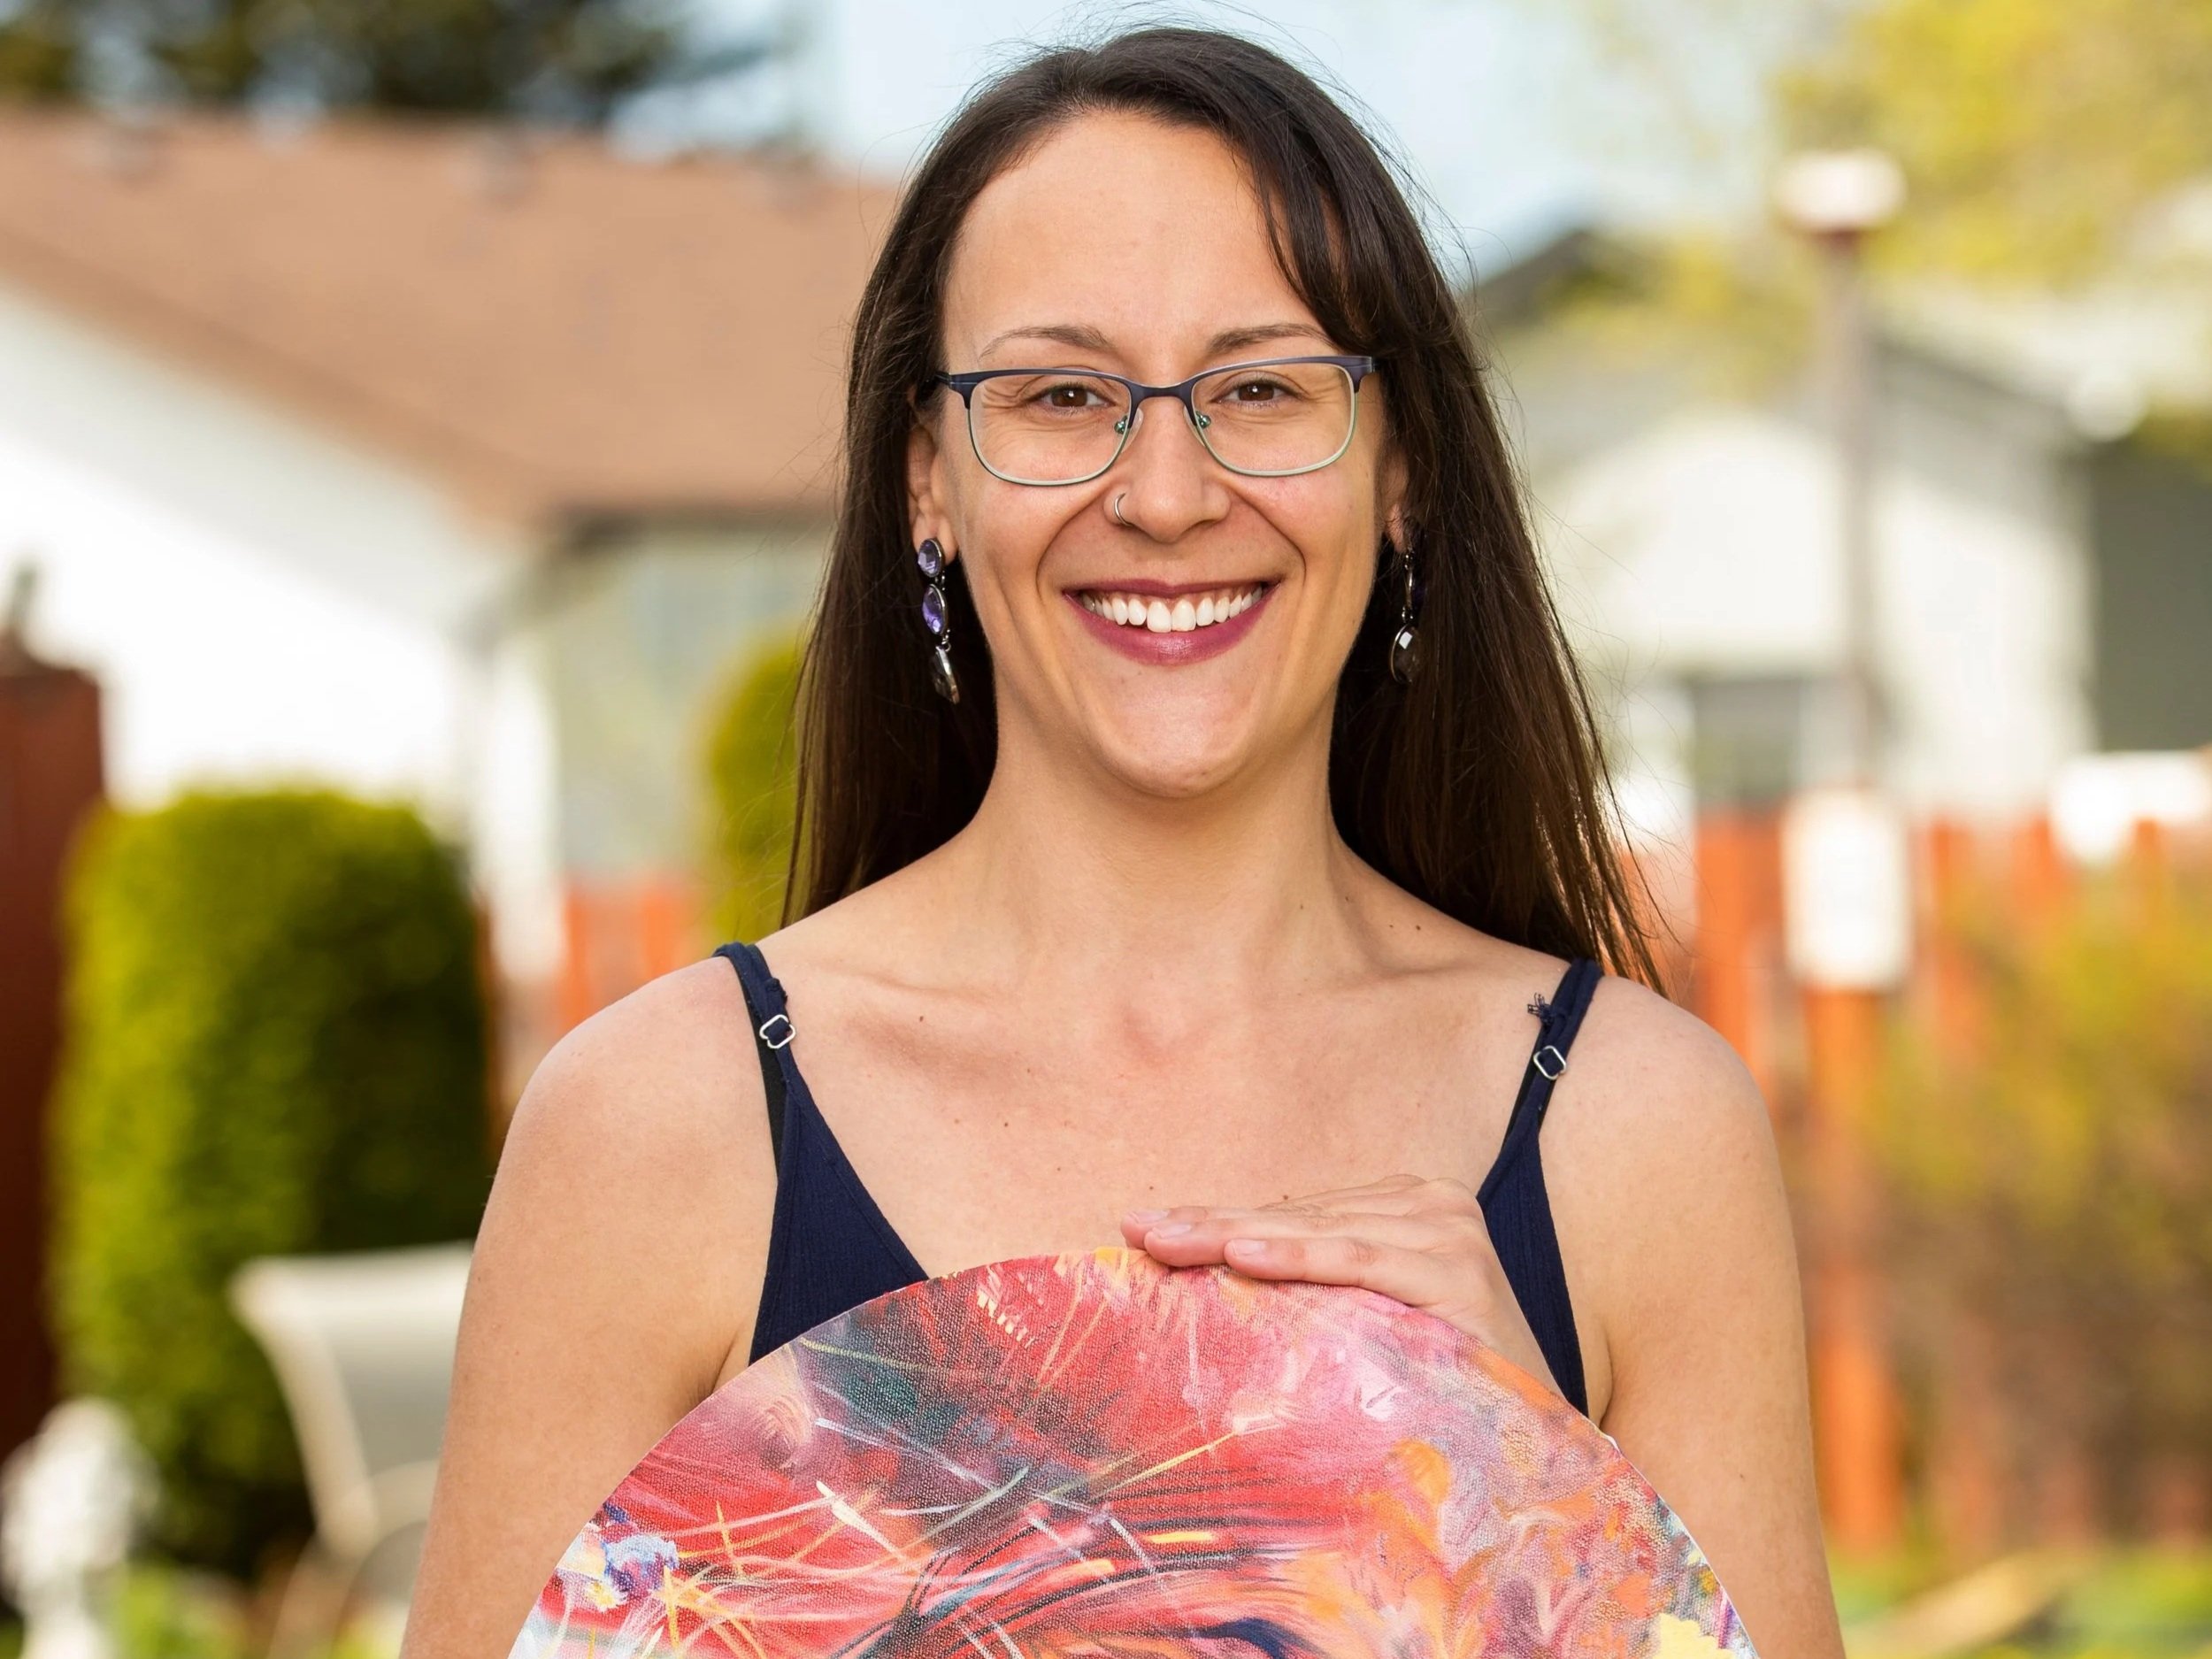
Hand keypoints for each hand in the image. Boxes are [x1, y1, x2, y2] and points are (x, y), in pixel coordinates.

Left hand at [1117, 1172, 1562, 1399]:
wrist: (1528, 1452)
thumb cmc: (1435, 1390)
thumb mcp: (1362, 1325)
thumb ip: (1310, 1289)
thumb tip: (1207, 1269)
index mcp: (1403, 1207)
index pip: (1292, 1214)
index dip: (1217, 1220)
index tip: (1141, 1228)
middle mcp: (1430, 1204)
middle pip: (1295, 1218)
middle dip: (1210, 1225)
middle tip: (1138, 1231)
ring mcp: (1448, 1230)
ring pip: (1318, 1233)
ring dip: (1237, 1237)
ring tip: (1171, 1240)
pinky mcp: (1458, 1270)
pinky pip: (1360, 1260)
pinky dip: (1301, 1258)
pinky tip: (1243, 1256)